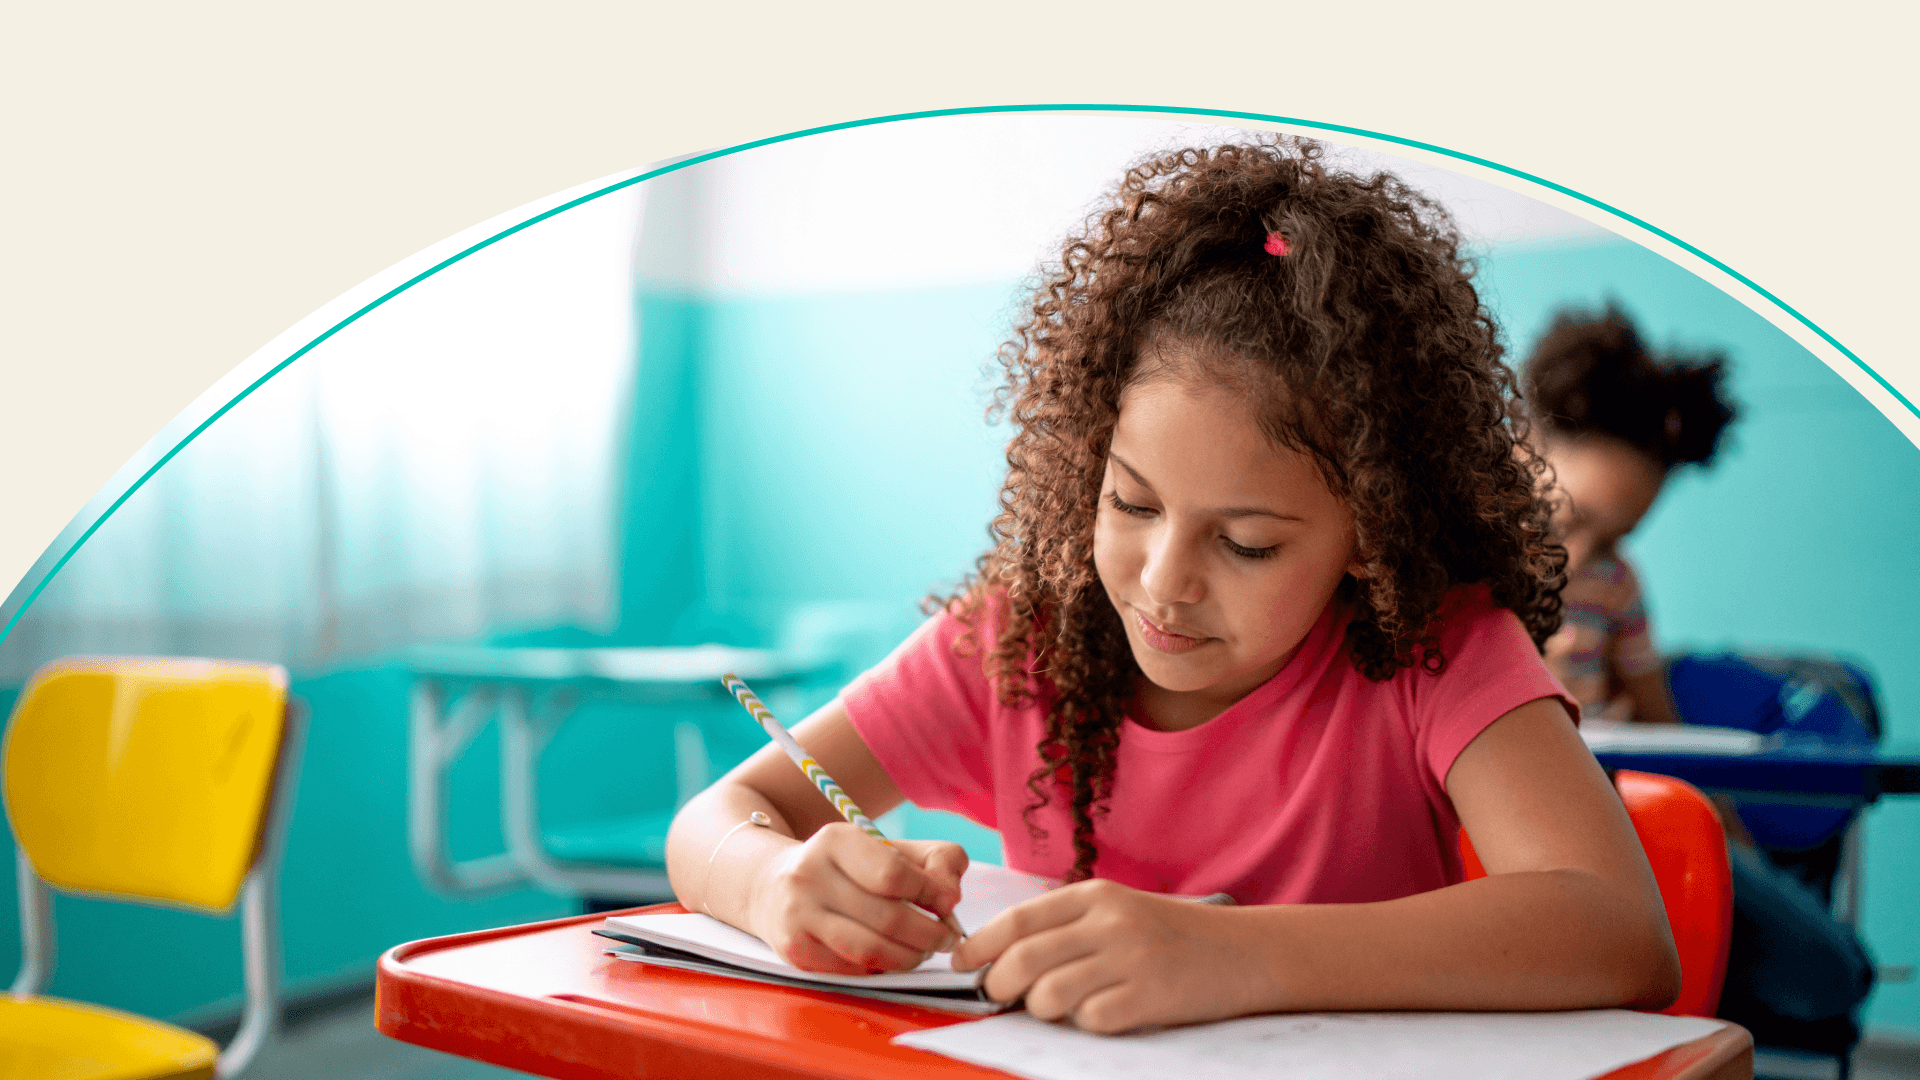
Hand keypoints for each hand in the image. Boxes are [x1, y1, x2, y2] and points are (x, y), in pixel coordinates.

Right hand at [747, 823, 967, 974]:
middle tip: (946, 938)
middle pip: (887, 917)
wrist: (772, 885)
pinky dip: (881, 968)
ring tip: (923, 952)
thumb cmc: (846, 867)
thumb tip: (950, 897)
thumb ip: (934, 860)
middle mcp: (809, 875)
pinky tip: (890, 957)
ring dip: (909, 957)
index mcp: (836, 841)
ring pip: (870, 950)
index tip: (947, 903)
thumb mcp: (887, 847)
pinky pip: (852, 969)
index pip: (894, 874)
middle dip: (929, 934)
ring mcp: (798, 915)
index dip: (931, 894)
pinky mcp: (795, 950)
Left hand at [951, 879, 1268, 1032]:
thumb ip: (1066, 926)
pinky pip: (1091, 1019)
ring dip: (1039, 1008)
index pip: (1019, 919)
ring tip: (1054, 1006)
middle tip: (998, 995)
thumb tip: (1000, 956)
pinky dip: (1084, 1022)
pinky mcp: (1150, 997)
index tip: (960, 962)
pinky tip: (1101, 1013)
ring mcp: (1131, 960)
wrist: (1244, 951)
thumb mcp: (1118, 911)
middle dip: (997, 983)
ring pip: (1049, 994)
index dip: (979, 943)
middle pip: (1024, 958)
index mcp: (1095, 896)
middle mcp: (1110, 922)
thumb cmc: (1171, 934)